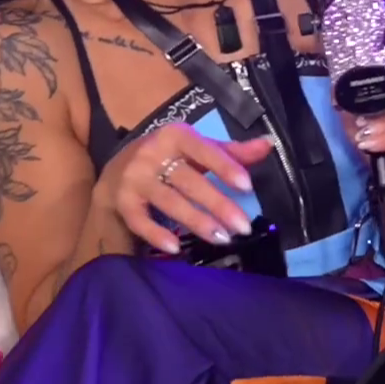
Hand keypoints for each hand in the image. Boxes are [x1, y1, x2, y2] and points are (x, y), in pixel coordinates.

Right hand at [95, 123, 272, 255]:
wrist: (116, 168)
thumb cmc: (168, 156)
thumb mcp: (197, 148)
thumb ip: (231, 151)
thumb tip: (268, 144)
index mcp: (176, 136)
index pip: (204, 150)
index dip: (225, 167)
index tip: (247, 186)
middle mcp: (152, 154)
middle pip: (189, 181)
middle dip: (217, 204)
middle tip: (243, 227)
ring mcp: (135, 178)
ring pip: (169, 202)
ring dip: (196, 222)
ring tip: (221, 238)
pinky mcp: (122, 201)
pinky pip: (139, 220)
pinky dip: (156, 234)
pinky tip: (176, 248)